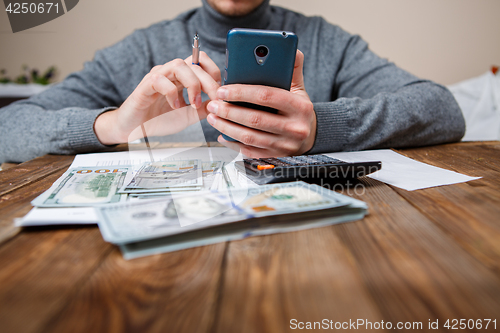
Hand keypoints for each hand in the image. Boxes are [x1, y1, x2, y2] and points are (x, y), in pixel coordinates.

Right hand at [94, 52, 219, 144]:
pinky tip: (175, 107)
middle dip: (209, 81)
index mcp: (181, 77)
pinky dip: (171, 93)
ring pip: (178, 65)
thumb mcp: (188, 116)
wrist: (135, 130)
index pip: (201, 62)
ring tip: (194, 103)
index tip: (220, 93)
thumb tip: (220, 103)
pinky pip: (159, 80)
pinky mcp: (145, 86)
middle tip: (215, 99)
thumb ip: (203, 109)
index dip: (214, 73)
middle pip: (194, 63)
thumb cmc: (158, 120)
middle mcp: (170, 73)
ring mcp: (157, 77)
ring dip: (192, 84)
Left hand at [205, 50, 315, 157]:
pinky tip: (222, 135)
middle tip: (213, 104)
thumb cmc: (299, 109)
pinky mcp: (276, 156)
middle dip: (229, 111)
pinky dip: (233, 143)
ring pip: (250, 137)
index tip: (223, 90)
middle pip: (255, 119)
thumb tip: (290, 48)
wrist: (310, 136)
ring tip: (213, 117)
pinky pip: (250, 151)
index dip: (241, 92)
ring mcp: (285, 145)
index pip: (266, 96)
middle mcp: (294, 127)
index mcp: (300, 106)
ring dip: (227, 127)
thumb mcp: (299, 88)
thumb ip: (292, 68)